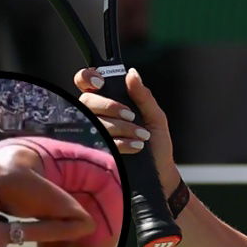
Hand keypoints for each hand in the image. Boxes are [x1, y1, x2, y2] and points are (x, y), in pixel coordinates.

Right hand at [73, 67, 179, 195]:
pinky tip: (136, 146)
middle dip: (109, 105)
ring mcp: (95, 134)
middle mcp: (98, 116)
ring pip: (95, 122)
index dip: (88, 77)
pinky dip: (121, 143)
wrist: (159, 173)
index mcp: (110, 102)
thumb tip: (132, 74)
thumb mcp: (155, 117)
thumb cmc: (157, 144)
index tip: (101, 82)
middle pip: (87, 101)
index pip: (88, 83)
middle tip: (130, 115)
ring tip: (141, 135)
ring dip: (121, 127)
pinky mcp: (96, 151)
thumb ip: (143, 96)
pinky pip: (100, 141)